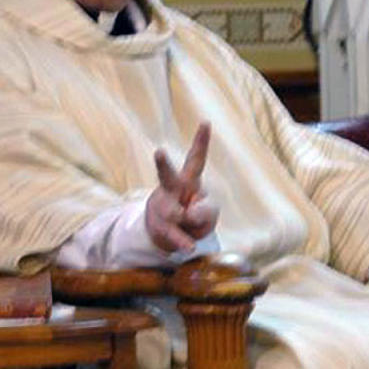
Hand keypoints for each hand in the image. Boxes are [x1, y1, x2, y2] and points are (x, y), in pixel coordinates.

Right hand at [146, 123, 219, 252]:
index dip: (201, 142)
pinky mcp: (163, 228)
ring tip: (188, 224)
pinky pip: (177, 236)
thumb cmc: (194, 216)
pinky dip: (185, 241)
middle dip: (163, 164)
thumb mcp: (209, 212)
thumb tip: (189, 214)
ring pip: (175, 212)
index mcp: (189, 180)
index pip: (196, 158)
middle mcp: (173, 190)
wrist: (170, 234)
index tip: (206, 122)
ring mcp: (165, 208)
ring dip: (188, 222)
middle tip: (158, 152)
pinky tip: (189, 246)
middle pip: (168, 176)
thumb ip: (206, 211)